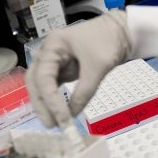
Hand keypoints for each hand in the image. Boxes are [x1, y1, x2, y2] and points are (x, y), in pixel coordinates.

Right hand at [25, 10, 130, 127]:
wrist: (122, 32)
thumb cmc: (108, 42)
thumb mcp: (97, 67)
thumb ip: (84, 92)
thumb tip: (72, 114)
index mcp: (53, 45)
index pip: (43, 77)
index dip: (51, 100)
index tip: (63, 117)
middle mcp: (49, 53)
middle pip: (36, 81)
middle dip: (42, 104)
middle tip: (51, 125)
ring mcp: (55, 61)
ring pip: (42, 86)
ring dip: (46, 104)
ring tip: (55, 122)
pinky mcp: (63, 69)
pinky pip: (54, 87)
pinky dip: (55, 99)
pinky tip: (60, 112)